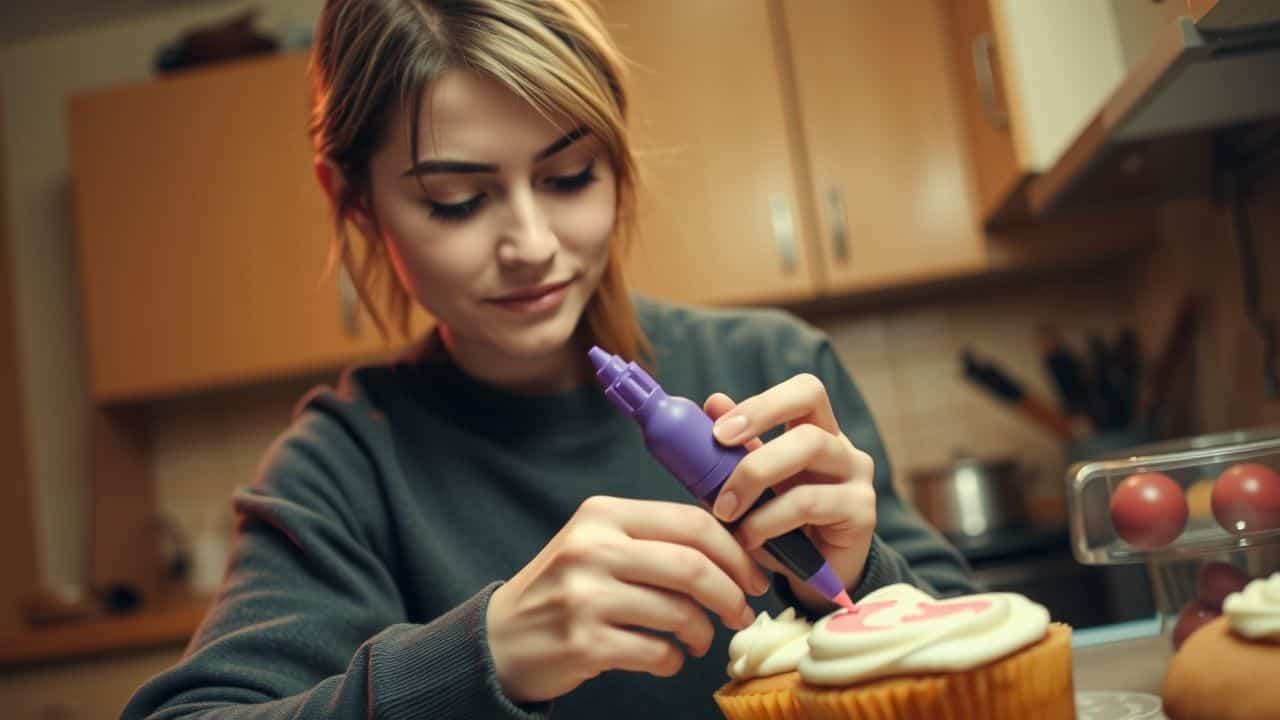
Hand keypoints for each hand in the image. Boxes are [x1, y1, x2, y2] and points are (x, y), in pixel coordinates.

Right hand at [486, 496, 771, 702]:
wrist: (501, 637)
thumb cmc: (563, 588)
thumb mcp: (598, 543)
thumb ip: (654, 538)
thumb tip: (734, 550)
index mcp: (603, 515)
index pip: (690, 523)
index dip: (735, 552)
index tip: (754, 575)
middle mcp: (593, 549)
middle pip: (692, 567)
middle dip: (731, 594)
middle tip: (741, 612)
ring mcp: (586, 597)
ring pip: (680, 613)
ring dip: (703, 632)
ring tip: (700, 639)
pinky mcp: (585, 643)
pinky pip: (657, 652)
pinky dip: (673, 660)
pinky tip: (666, 657)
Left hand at [704, 373, 876, 611]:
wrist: (816, 580)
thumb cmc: (780, 527)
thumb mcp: (753, 488)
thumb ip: (736, 449)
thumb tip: (712, 403)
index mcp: (817, 431)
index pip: (805, 391)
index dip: (763, 403)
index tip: (719, 430)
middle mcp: (842, 447)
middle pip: (808, 407)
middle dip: (755, 429)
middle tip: (718, 454)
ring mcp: (857, 477)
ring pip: (810, 448)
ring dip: (755, 477)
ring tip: (726, 512)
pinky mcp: (862, 512)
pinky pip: (810, 501)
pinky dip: (769, 518)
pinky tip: (748, 537)